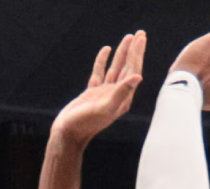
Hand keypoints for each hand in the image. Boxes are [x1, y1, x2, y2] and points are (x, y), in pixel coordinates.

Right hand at [50, 31, 146, 147]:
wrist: (68, 133)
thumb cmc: (86, 124)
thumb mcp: (105, 108)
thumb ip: (122, 92)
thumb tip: (138, 77)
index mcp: (123, 98)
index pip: (133, 71)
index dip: (137, 54)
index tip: (141, 39)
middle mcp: (116, 95)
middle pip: (128, 68)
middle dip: (133, 50)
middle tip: (139, 33)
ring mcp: (104, 93)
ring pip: (115, 68)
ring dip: (122, 53)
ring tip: (127, 37)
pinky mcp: (92, 93)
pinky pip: (100, 73)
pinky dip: (103, 60)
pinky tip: (106, 50)